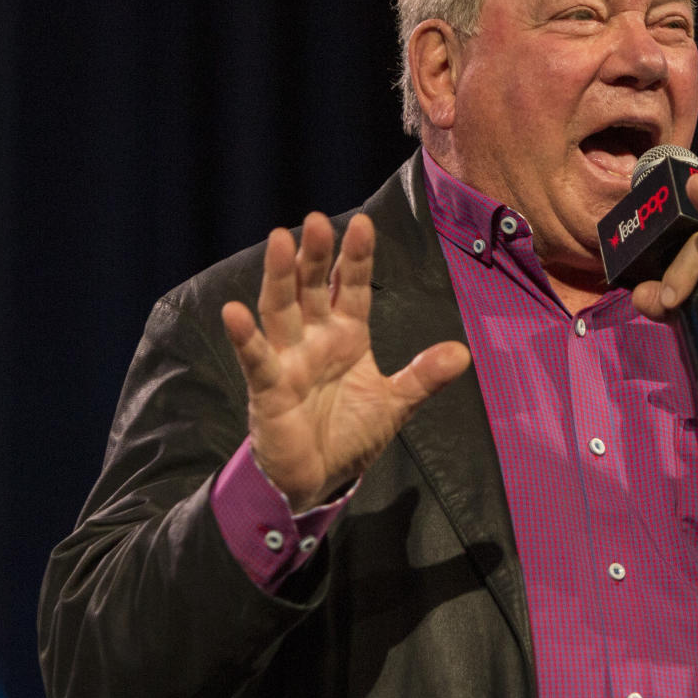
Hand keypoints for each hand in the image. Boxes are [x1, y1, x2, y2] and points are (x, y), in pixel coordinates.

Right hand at [221, 212, 469, 511]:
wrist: (322, 478)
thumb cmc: (352, 433)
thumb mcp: (395, 402)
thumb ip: (424, 376)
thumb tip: (463, 352)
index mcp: (347, 336)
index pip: (352, 288)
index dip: (356, 258)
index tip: (364, 223)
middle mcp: (314, 339)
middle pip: (313, 288)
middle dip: (316, 256)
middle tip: (318, 219)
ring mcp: (289, 361)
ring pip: (281, 311)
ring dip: (279, 277)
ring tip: (279, 240)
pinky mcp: (268, 390)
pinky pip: (257, 360)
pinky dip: (246, 338)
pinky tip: (234, 311)